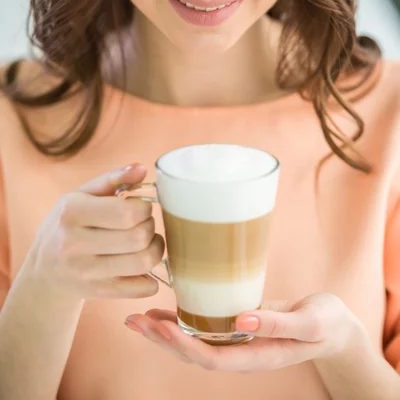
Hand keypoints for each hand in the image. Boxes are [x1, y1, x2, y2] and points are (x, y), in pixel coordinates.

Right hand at [26, 163, 163, 299]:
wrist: (44, 270)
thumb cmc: (70, 224)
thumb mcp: (83, 195)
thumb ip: (113, 178)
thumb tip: (141, 169)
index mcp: (72, 213)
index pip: (127, 212)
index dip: (144, 207)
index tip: (140, 207)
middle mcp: (74, 245)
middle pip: (138, 237)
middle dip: (150, 226)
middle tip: (144, 223)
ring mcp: (85, 273)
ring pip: (144, 262)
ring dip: (155, 249)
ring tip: (147, 241)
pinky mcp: (98, 293)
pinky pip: (143, 288)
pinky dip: (152, 278)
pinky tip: (140, 265)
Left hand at [125, 293, 361, 371]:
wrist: (332, 325)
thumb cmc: (325, 323)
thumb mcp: (309, 323)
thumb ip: (278, 324)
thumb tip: (241, 321)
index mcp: (257, 357)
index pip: (212, 358)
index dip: (183, 345)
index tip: (159, 329)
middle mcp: (242, 353)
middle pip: (194, 353)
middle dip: (162, 340)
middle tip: (133, 321)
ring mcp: (238, 342)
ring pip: (195, 342)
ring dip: (165, 333)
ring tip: (138, 318)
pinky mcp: (238, 326)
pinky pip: (205, 328)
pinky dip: (182, 321)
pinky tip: (166, 311)